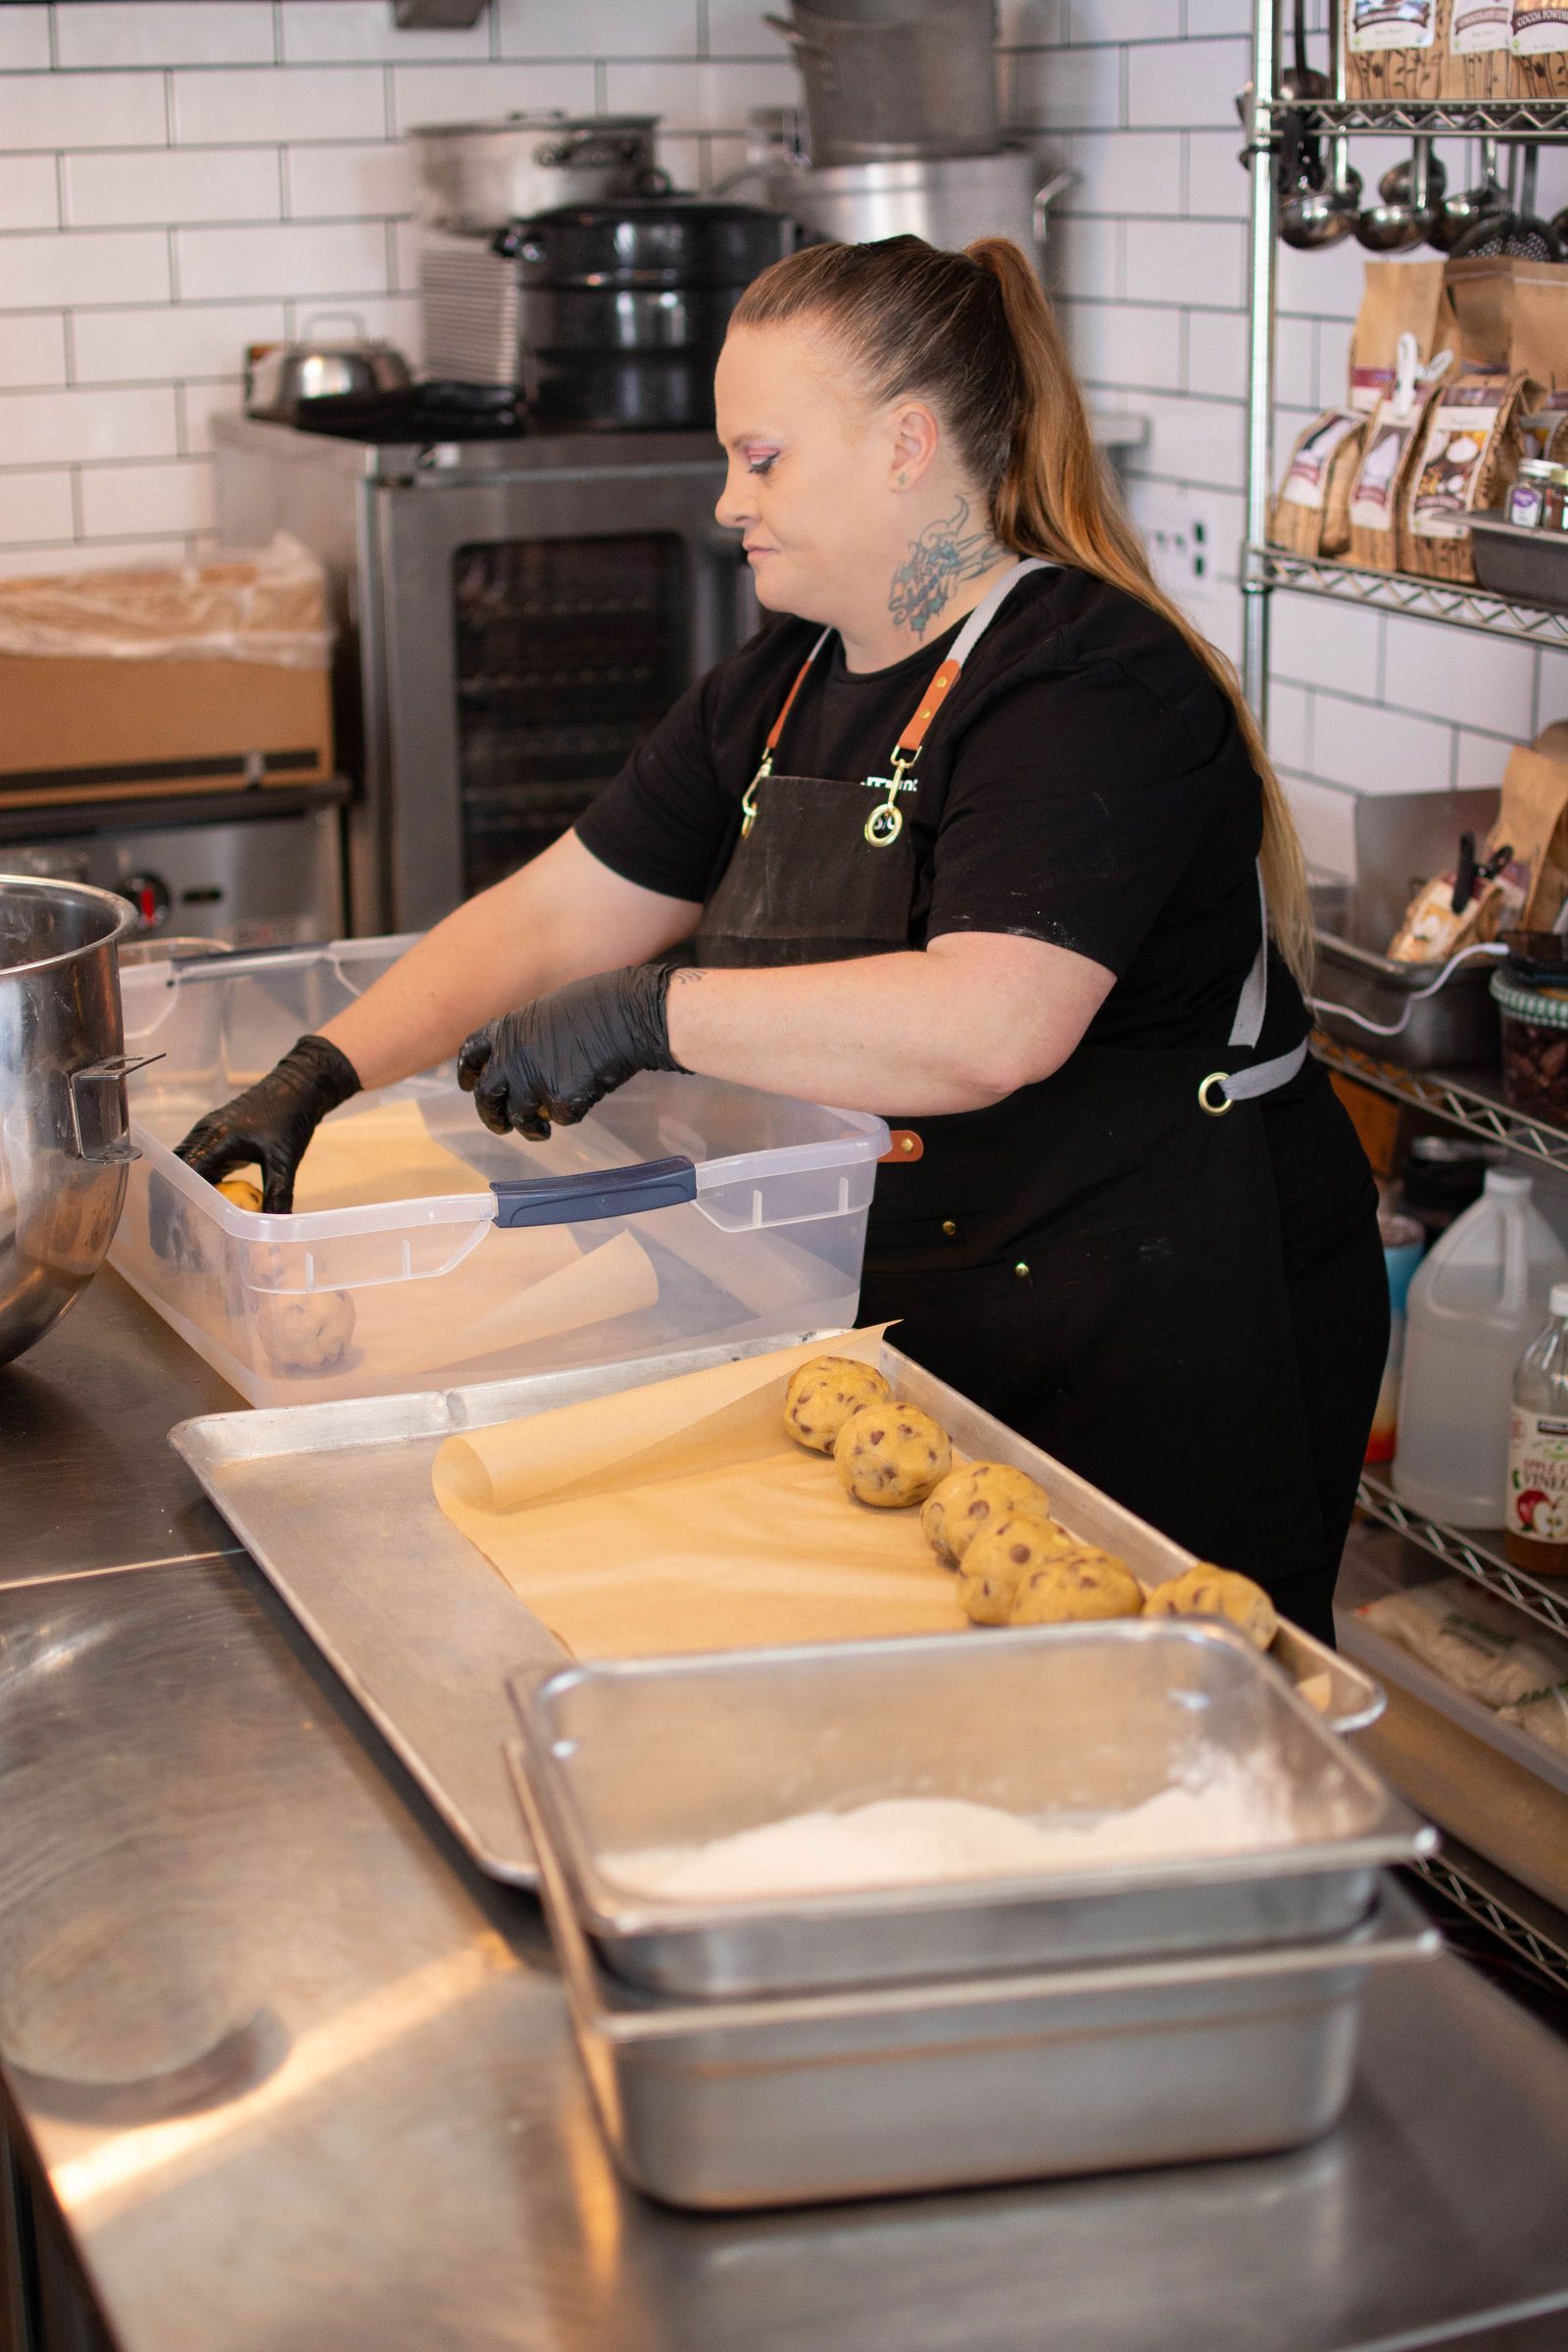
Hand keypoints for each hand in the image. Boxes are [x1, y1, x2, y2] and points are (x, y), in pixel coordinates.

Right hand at [173, 1034, 361, 1213]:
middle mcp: (205, 1134)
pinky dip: (200, 1183)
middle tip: (173, 1234)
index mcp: (215, 1139)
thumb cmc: (290, 1116)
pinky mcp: (219, 1136)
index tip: (175, 1228)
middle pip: (175, 1173)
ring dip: (184, 1192)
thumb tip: (278, 1224)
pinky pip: (200, 1162)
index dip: (177, 1202)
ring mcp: (209, 1133)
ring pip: (185, 1167)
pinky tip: (208, 1203)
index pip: (182, 1176)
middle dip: (173, 1201)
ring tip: (186, 1225)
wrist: (299, 1085)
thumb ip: (279, 1192)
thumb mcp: (285, 1158)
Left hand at [457, 965, 680, 1140]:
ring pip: (520, 1117)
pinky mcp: (561, 1100)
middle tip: (500, 1125)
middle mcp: (512, 1057)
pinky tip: (584, 1100)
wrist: (626, 1012)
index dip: (468, 1072)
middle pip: (486, 1096)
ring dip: (529, 1129)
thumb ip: (529, 1039)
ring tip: (540, 1132)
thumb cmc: (597, 1004)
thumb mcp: (548, 1012)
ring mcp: (535, 1080)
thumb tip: (531, 1065)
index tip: (467, 1084)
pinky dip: (570, 1113)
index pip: (472, 1053)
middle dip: (490, 1116)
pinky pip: (560, 1117)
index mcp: (508, 1029)